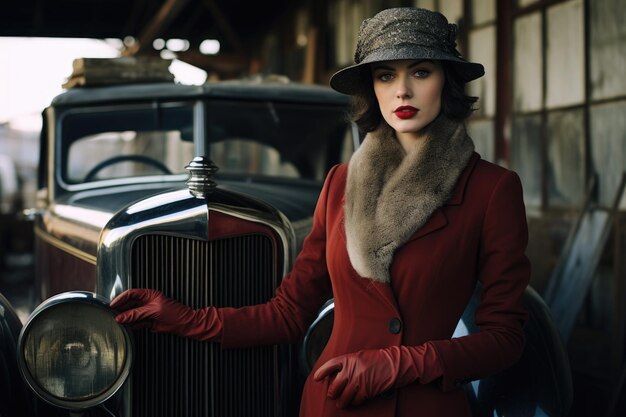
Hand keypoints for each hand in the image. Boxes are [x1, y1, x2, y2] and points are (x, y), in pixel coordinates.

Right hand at [109, 289, 222, 340]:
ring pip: (131, 314)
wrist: (185, 324)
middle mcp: (146, 302)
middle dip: (120, 309)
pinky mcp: (148, 322)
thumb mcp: (154, 311)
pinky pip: (136, 323)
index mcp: (149, 294)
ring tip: (114, 323)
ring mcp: (147, 312)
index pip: (131, 294)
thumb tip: (121, 317)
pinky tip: (124, 328)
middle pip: (129, 304)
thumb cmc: (174, 313)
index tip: (112, 305)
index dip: (121, 299)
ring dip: (124, 318)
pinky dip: (130, 326)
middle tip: (110, 315)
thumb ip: (137, 313)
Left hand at [313, 344, 440, 407]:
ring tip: (341, 402)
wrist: (395, 363)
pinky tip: (355, 401)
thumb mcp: (361, 355)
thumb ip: (349, 363)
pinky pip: (355, 400)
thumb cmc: (379, 358)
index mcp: (349, 359)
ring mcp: (359, 381)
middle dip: (332, 392)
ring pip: (343, 397)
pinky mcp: (367, 391)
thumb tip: (338, 373)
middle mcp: (352, 370)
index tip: (316, 378)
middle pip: (334, 386)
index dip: (321, 372)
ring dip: (341, 401)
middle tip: (333, 394)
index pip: (330, 366)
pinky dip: (354, 402)